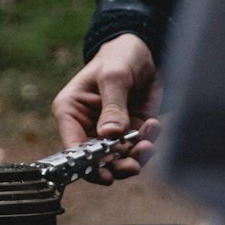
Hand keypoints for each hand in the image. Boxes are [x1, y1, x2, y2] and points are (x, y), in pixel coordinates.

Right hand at [50, 34, 161, 183]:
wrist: (146, 50)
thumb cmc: (120, 56)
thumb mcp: (114, 76)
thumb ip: (112, 105)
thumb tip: (109, 135)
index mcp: (71, 112)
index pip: (72, 146)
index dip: (85, 164)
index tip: (104, 174)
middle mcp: (88, 126)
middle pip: (96, 161)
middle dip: (115, 166)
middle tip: (132, 166)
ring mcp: (111, 132)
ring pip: (119, 160)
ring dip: (135, 157)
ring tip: (148, 145)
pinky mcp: (132, 131)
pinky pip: (138, 149)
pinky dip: (148, 143)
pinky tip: (154, 126)